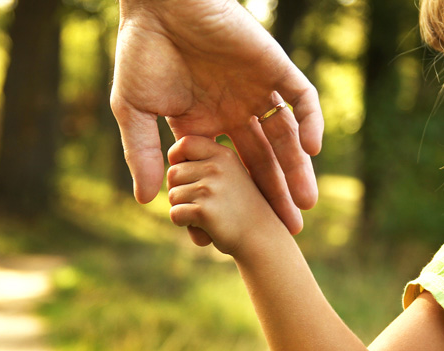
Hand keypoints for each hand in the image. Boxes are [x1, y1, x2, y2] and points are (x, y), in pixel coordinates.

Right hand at [110, 0, 323, 233]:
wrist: (158, 2)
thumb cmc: (140, 53)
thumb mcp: (134, 112)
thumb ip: (143, 154)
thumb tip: (145, 200)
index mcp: (203, 126)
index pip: (226, 172)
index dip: (233, 201)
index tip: (234, 230)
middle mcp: (233, 112)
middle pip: (261, 161)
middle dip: (273, 194)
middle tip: (287, 229)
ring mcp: (255, 91)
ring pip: (284, 137)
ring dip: (296, 169)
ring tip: (304, 205)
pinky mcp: (272, 66)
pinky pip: (299, 97)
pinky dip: (309, 121)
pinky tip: (313, 149)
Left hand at [167, 136, 274, 255]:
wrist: (261, 238)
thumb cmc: (239, 208)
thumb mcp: (229, 176)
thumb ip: (205, 164)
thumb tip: (172, 165)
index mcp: (223, 154)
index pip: (185, 143)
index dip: (176, 159)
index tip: (184, 175)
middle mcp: (217, 167)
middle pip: (172, 173)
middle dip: (178, 191)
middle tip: (199, 204)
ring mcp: (210, 188)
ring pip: (172, 195)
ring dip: (182, 209)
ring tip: (205, 216)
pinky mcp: (204, 210)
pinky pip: (175, 214)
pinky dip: (183, 223)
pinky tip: (202, 226)